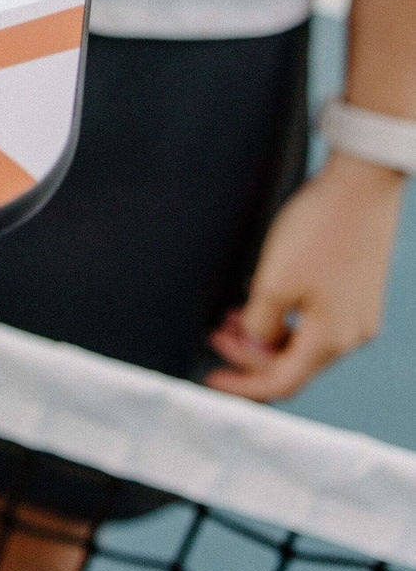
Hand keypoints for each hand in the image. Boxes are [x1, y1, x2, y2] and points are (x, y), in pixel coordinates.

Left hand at [205, 153, 404, 401]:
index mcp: (331, 339)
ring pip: (302, 341)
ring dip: (265, 334)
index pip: (280, 383)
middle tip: (215, 332)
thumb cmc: (317, 230)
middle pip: (292, 364)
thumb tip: (256, 344)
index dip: (242, 386)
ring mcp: (357, 314)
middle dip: (249, 354)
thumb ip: (259, 324)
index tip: (210, 377)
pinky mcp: (357, 292)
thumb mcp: (273, 282)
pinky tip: (261, 300)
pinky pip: (315, 320)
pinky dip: (285, 317)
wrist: (361, 184)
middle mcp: (351, 334)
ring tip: (231, 316)